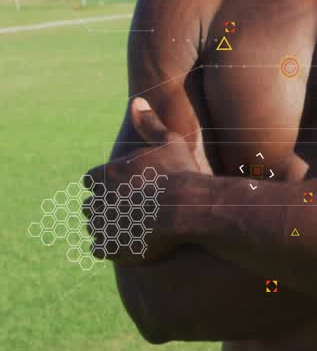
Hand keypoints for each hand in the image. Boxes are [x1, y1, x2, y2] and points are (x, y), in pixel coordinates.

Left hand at [83, 97, 210, 263]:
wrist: (190, 208)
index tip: (126, 188)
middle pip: (92, 205)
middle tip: (132, 208)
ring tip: (133, 226)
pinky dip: (111, 247)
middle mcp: (97, 200)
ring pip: (95, 227)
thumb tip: (138, 101)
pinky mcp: (109, 248)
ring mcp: (102, 226)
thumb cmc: (181, 173)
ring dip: (109, 227)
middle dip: (107, 207)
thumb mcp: (169, 142)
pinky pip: (99, 249)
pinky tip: (130, 241)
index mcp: (104, 174)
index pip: (92, 180)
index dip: (108, 184)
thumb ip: (149, 123)